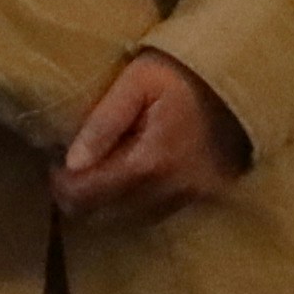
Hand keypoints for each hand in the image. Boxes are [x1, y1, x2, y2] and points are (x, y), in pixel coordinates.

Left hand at [48, 48, 251, 223]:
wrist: (239, 77)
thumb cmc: (181, 72)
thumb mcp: (137, 83)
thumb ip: (103, 122)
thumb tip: (72, 162)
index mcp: (150, 163)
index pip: (89, 195)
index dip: (61, 185)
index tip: (54, 164)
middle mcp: (170, 191)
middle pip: (105, 216)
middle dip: (80, 198)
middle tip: (71, 170)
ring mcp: (190, 198)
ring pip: (129, 221)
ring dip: (107, 204)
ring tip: (98, 172)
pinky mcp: (204, 197)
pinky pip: (156, 214)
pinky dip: (134, 203)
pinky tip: (129, 178)